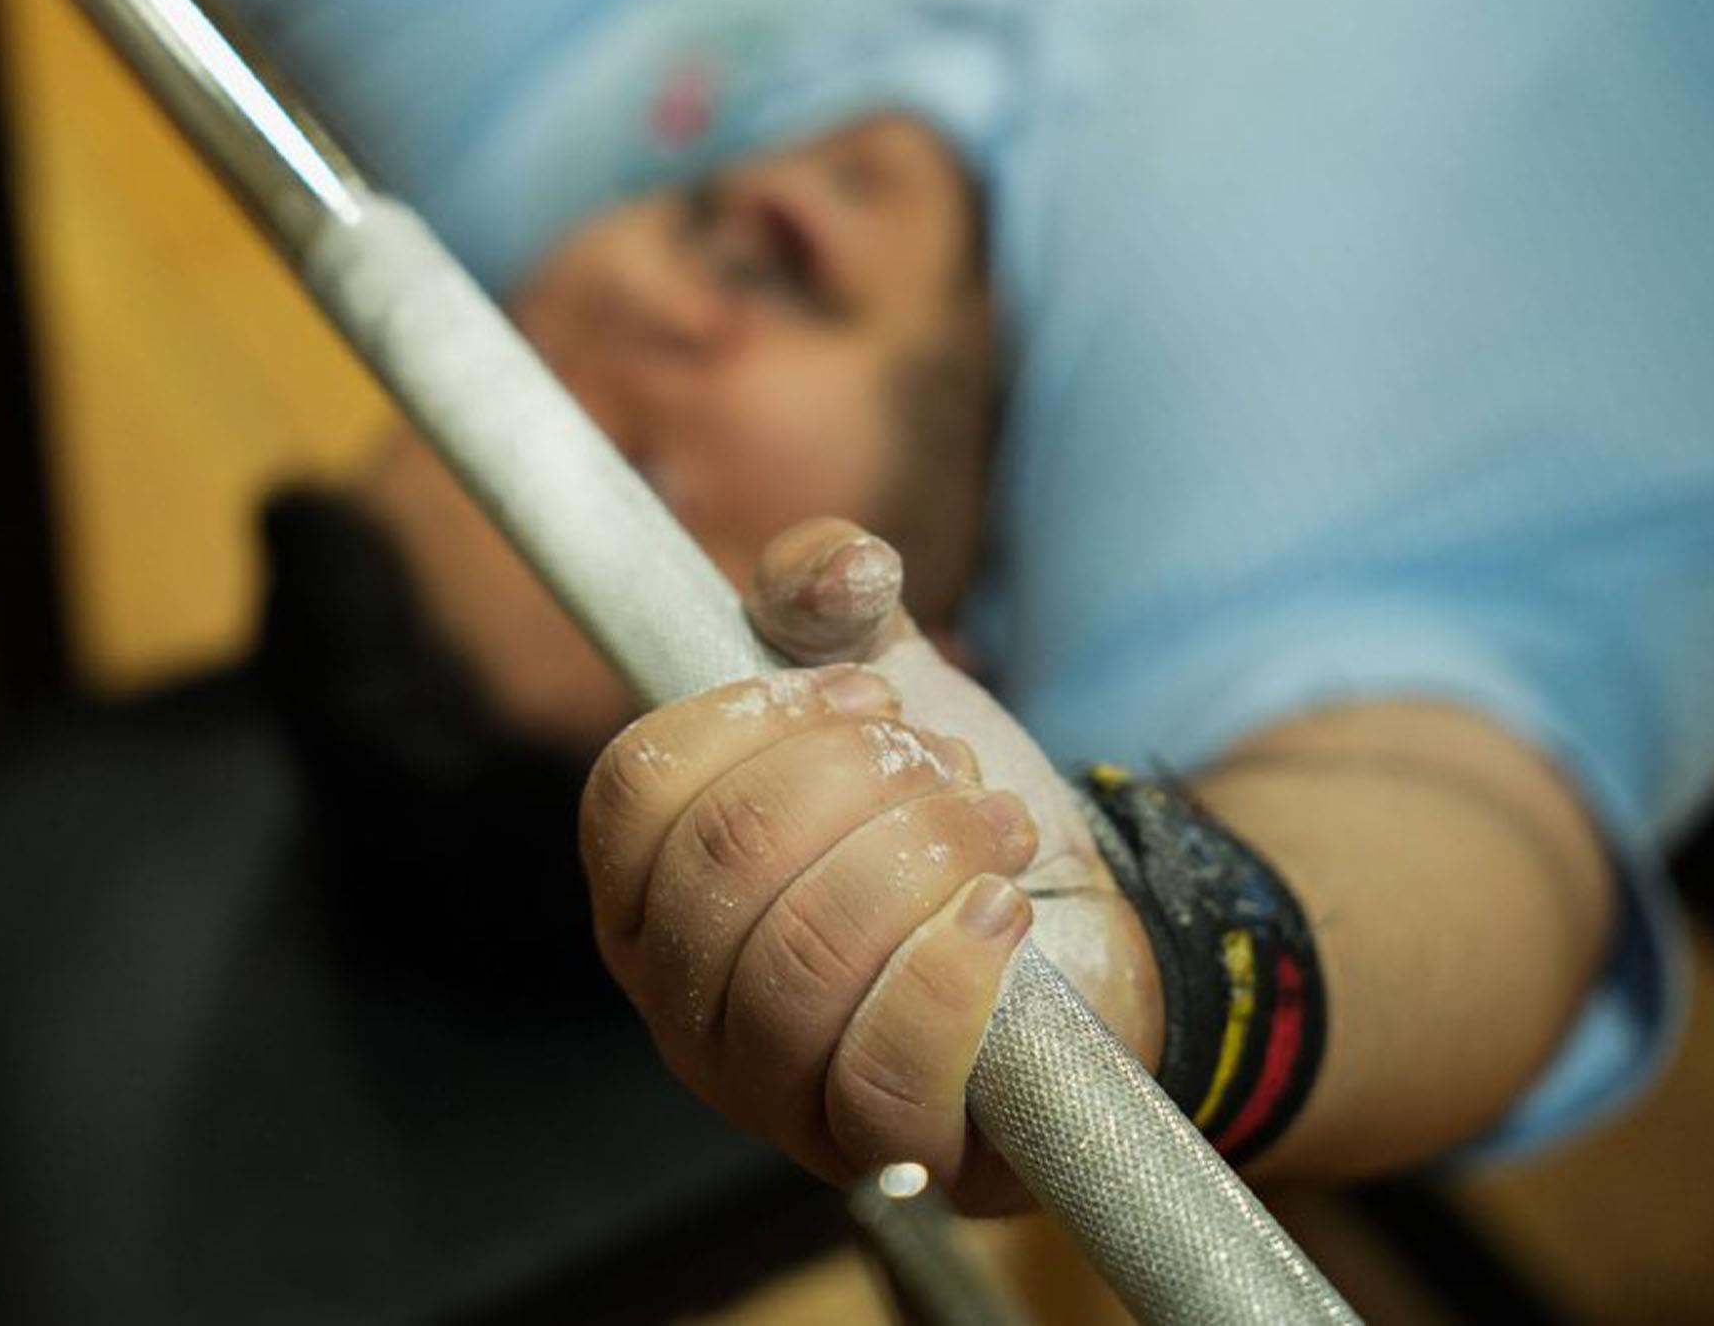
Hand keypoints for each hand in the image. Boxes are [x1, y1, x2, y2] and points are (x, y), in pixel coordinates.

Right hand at [580, 519, 1160, 1211]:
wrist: (1077, 933)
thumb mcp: (891, 685)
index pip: (635, 787)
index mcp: (651, 884)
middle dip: (864, 784)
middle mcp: (680, 998)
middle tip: (951, 769)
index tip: (875, 694)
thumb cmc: (945, 818)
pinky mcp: (875, 1149)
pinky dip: (953, 970)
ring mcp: (768, 1091)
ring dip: (922, 859)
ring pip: (800, 962)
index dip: (758, 717)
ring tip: (995, 827)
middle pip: (724, 861)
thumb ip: (835, 595)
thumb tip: (841, 564)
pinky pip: (882, 1070)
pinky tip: (1002, 911)